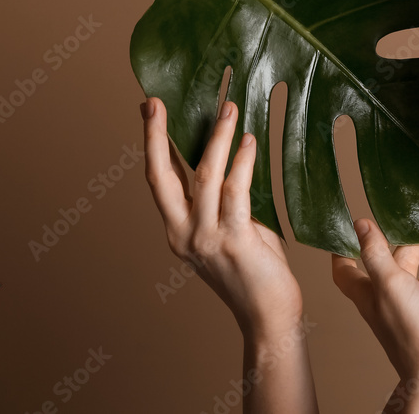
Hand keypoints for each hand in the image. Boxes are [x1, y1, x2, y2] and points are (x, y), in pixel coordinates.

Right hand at [141, 97, 302, 338]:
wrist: (268, 316)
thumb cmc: (256, 271)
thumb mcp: (233, 229)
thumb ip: (224, 201)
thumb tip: (230, 159)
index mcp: (177, 230)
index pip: (159, 179)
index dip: (154, 143)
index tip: (150, 109)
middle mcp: (183, 233)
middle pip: (160, 176)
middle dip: (156, 135)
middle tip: (156, 101)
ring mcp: (206, 238)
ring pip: (203, 177)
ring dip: (216, 139)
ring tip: (229, 109)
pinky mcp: (234, 240)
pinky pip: (235, 193)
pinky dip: (241, 164)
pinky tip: (249, 142)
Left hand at [331, 218, 418, 407]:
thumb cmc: (413, 334)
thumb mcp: (390, 284)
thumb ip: (376, 254)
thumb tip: (360, 225)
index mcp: (372, 297)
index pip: (349, 272)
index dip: (347, 249)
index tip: (353, 226)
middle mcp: (394, 307)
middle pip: (397, 270)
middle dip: (406, 245)